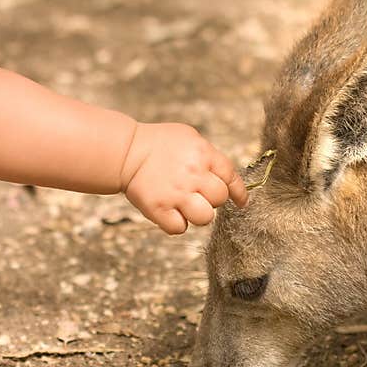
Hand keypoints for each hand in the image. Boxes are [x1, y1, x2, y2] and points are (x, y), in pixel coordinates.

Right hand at [120, 123, 248, 233]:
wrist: (125, 152)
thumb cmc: (159, 144)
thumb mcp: (190, 138)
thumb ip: (209, 156)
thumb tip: (225, 176)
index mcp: (203, 154)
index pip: (231, 177)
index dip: (239, 192)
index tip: (241, 202)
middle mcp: (193, 174)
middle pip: (220, 199)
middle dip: (212, 199)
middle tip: (197, 194)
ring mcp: (176, 193)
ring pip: (205, 217)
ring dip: (198, 215)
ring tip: (185, 206)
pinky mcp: (159, 209)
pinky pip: (179, 228)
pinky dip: (176, 224)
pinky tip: (169, 212)